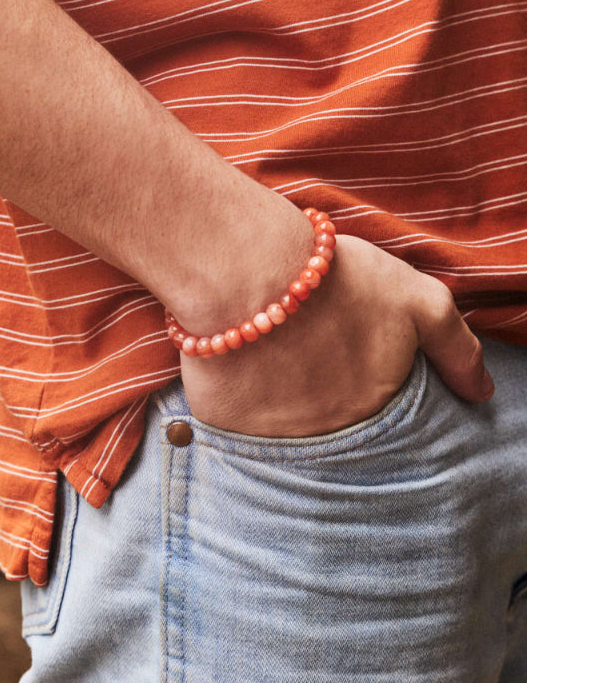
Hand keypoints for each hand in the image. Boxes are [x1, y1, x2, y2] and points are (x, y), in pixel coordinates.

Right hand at [179, 234, 493, 436]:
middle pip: (333, 428)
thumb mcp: (419, 300)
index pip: (379, 420)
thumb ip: (456, 347)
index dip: (361, 388)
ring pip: (284, 430)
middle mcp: (329, 435)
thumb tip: (482, 394)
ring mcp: (276, 438)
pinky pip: (236, 425)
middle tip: (306, 354)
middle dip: (323, 397)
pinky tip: (236, 367)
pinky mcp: (227, 427)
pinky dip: (237, 402)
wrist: (252, 272)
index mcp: (376, 408)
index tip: (345, 361)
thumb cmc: (338, 280)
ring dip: (281, 402)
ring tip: (271, 354)